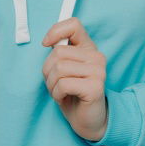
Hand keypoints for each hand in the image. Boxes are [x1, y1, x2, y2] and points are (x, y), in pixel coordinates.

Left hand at [41, 17, 108, 141]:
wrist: (89, 121)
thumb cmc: (73, 93)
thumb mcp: (65, 69)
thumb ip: (61, 53)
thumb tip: (48, 42)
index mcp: (88, 48)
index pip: (73, 25)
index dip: (55, 31)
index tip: (46, 44)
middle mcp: (96, 57)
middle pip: (58, 52)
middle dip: (47, 70)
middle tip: (54, 83)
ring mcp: (98, 71)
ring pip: (59, 68)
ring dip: (51, 84)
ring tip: (59, 92)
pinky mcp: (95, 87)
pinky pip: (63, 84)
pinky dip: (56, 94)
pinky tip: (64, 98)